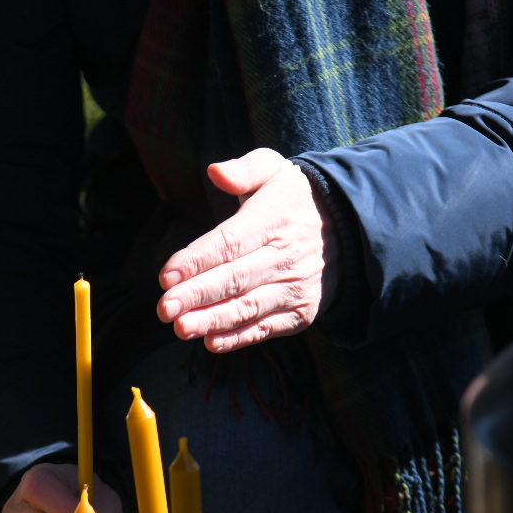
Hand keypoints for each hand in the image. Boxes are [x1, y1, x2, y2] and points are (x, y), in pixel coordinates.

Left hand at [156, 147, 337, 352]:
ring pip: (248, 307)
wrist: (347, 230)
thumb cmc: (291, 199)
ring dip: (213, 321)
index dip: (196, 260)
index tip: (166, 276)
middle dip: (197, 295)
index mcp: (273, 219)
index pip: (229, 242)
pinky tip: (211, 343)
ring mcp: (294, 287)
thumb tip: (215, 172)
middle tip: (164, 308)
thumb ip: (245, 169)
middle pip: (235, 279)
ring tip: (181, 327)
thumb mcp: (274, 169)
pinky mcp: (300, 312)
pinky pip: (266, 328)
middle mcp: (285, 256)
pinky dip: (239, 338)